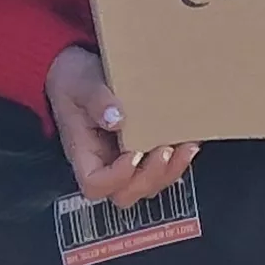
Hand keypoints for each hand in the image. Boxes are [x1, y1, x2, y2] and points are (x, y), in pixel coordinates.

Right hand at [46, 44, 194, 207]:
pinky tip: (190, 140)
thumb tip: (117, 119)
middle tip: (164, 150)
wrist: (80, 71)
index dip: (117, 178)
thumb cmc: (74, 80)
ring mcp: (125, 159)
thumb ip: (96, 100)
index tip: (132, 153)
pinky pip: (162, 168)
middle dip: (151, 177)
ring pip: (149, 185)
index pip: (95, 184)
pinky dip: (179, 160)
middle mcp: (105, 162)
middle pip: (126, 193)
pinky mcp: (143, 150)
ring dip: (170, 171)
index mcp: (83, 152)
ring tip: (185, 147)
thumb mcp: (80, 83)